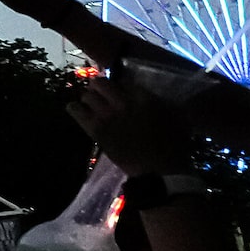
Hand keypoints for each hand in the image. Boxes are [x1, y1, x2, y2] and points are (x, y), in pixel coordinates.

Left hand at [66, 77, 192, 177]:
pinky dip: (74, 108)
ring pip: (86, 95)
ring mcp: (107, 115)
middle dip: (99, 87)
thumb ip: (160, 101)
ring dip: (88, 98)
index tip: (120, 91)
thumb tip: (149, 94)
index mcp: (144, 97)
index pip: (123, 80)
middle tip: (102, 94)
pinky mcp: (96, 129)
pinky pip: (75, 111)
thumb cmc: (172, 145)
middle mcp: (123, 102)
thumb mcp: (175, 117)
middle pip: (100, 83)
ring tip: (92, 104)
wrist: (159, 170)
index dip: (120, 85)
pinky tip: (77, 110)